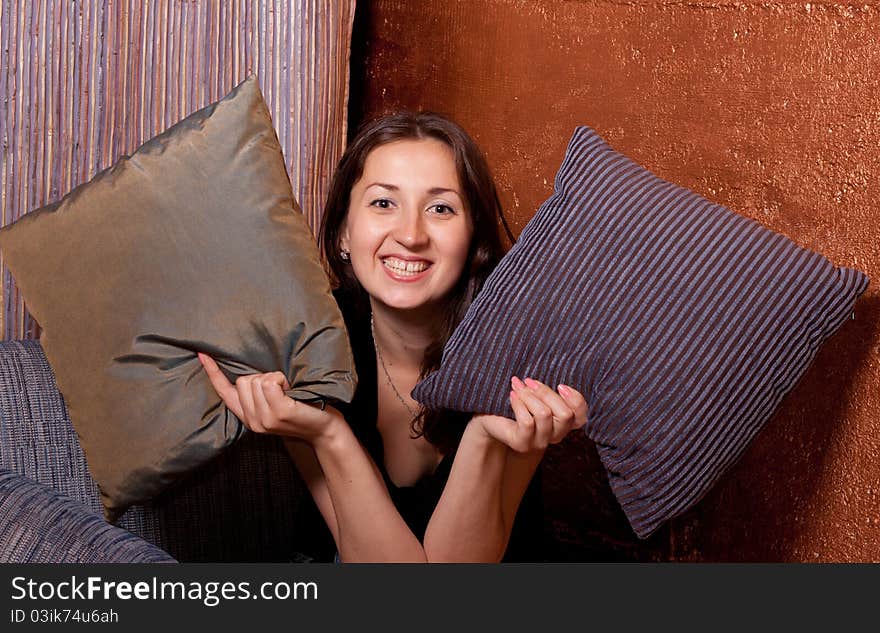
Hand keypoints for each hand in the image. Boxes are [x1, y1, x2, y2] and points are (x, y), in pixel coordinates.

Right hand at [197, 353, 341, 442]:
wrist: (324, 429)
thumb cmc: (302, 410)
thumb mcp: (274, 403)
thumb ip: (257, 393)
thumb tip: (247, 371)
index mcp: (248, 417)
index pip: (224, 392)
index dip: (213, 372)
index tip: (202, 354)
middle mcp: (252, 420)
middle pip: (243, 380)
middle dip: (263, 377)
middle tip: (282, 390)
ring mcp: (265, 418)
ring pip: (257, 380)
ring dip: (276, 378)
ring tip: (288, 392)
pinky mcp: (279, 412)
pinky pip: (270, 381)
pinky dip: (282, 379)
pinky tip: (291, 391)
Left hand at [474, 377, 587, 452]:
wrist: (490, 419)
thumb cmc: (517, 404)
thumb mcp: (538, 395)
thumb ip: (551, 393)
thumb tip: (561, 386)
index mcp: (563, 424)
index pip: (581, 416)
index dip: (576, 399)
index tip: (560, 385)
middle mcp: (555, 436)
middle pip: (565, 414)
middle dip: (546, 392)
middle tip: (529, 381)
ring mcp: (539, 442)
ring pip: (544, 415)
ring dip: (529, 395)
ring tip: (517, 386)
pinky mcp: (522, 444)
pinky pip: (527, 422)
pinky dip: (519, 404)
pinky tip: (512, 395)